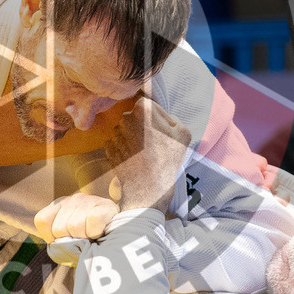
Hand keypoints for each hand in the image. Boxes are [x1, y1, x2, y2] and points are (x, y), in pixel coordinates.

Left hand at [34, 194, 119, 243]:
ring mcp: (89, 200)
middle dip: (70, 240)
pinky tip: (101, 232)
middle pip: (58, 228)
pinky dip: (95, 235)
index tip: (64, 240)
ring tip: (92, 236)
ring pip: (74, 228)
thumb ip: (57, 243)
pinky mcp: (105, 206)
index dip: (51, 237)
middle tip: (83, 239)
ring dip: (84, 238)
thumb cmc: (90, 242)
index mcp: (60, 205)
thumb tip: (56, 245)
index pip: (42, 220)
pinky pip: (91, 226)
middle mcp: (73, 199)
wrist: (122, 238)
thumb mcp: (69, 240)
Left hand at [105, 97, 190, 212]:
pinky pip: (118, 143)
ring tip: (145, 153)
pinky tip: (136, 159)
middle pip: (135, 117)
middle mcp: (125, 118)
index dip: (157, 116)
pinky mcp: (109, 148)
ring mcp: (115, 134)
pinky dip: (126, 149)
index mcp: (142, 110)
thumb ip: (174, 119)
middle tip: (155, 143)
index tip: (163, 129)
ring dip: (134, 138)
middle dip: (143, 127)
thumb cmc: (168, 160)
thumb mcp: (184, 133)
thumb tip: (165, 119)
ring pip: (126, 130)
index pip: (148, 105)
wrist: (148, 188)